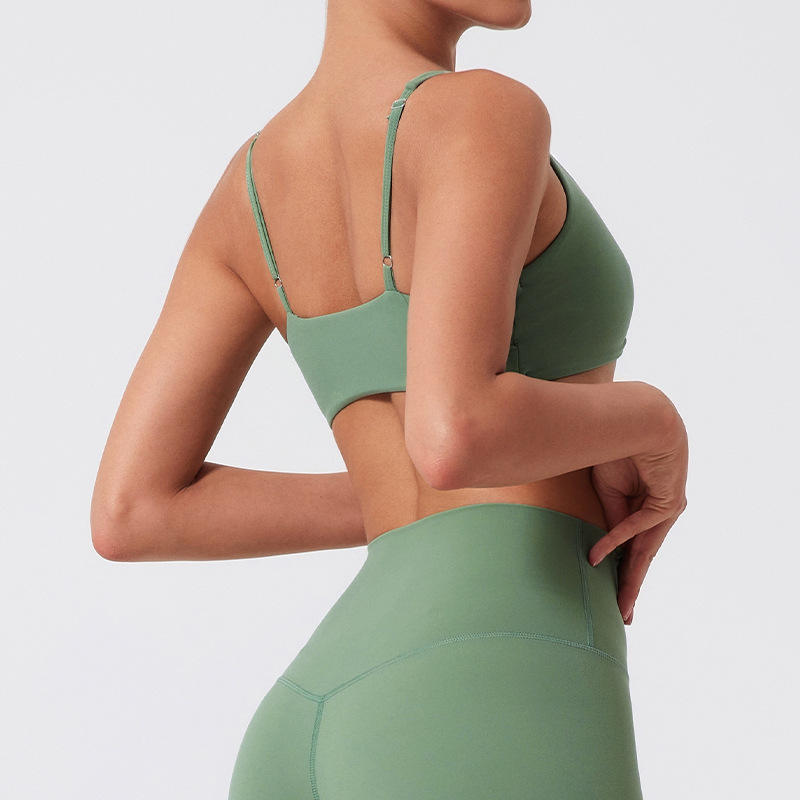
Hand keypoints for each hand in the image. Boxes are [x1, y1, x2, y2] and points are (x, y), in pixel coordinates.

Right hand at [587, 409, 688, 624]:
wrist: (639, 417)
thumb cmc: (619, 447)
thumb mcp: (609, 489)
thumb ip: (612, 516)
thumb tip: (608, 548)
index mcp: (644, 507)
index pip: (634, 546)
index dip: (623, 570)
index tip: (615, 595)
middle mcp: (659, 512)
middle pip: (644, 557)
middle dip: (631, 586)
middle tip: (623, 614)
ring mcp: (666, 510)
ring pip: (646, 552)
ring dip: (632, 579)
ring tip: (622, 605)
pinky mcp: (669, 503)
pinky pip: (638, 527)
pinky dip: (616, 539)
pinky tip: (597, 556)